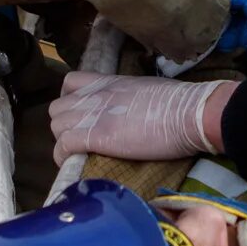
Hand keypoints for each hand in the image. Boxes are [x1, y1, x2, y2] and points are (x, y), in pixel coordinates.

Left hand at [51, 72, 236, 162]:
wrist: (190, 113)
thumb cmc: (180, 104)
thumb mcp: (148, 92)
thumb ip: (130, 100)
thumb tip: (132, 114)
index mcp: (110, 82)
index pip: (70, 83)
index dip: (68, 101)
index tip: (79, 116)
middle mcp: (96, 95)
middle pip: (57, 108)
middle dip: (64, 126)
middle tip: (80, 140)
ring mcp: (94, 114)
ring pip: (56, 126)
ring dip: (63, 142)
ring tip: (79, 154)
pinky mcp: (97, 135)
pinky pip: (64, 145)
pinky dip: (64, 156)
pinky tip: (74, 163)